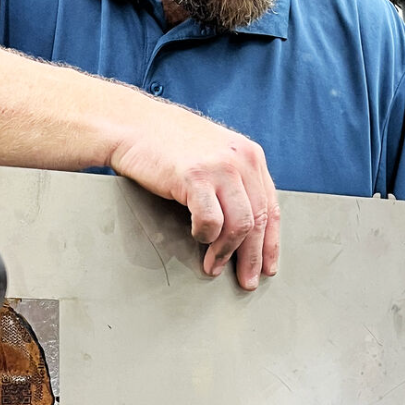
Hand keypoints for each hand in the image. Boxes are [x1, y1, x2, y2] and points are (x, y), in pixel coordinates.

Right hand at [109, 103, 279, 288]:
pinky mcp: (195, 176)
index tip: (267, 265)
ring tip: (214, 265)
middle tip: (246, 280)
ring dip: (227, 252)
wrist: (133, 124)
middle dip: (253, 257)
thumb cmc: (169, 143)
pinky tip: (197, 237)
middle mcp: (242, 160)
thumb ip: (234, 182)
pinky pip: (211, 221)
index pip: (271, 207)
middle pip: (259, 220)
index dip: (271, 242)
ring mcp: (220, 167)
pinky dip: (206, 236)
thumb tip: (245, 225)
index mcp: (251, 156)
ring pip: (240, 225)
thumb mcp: (215, 154)